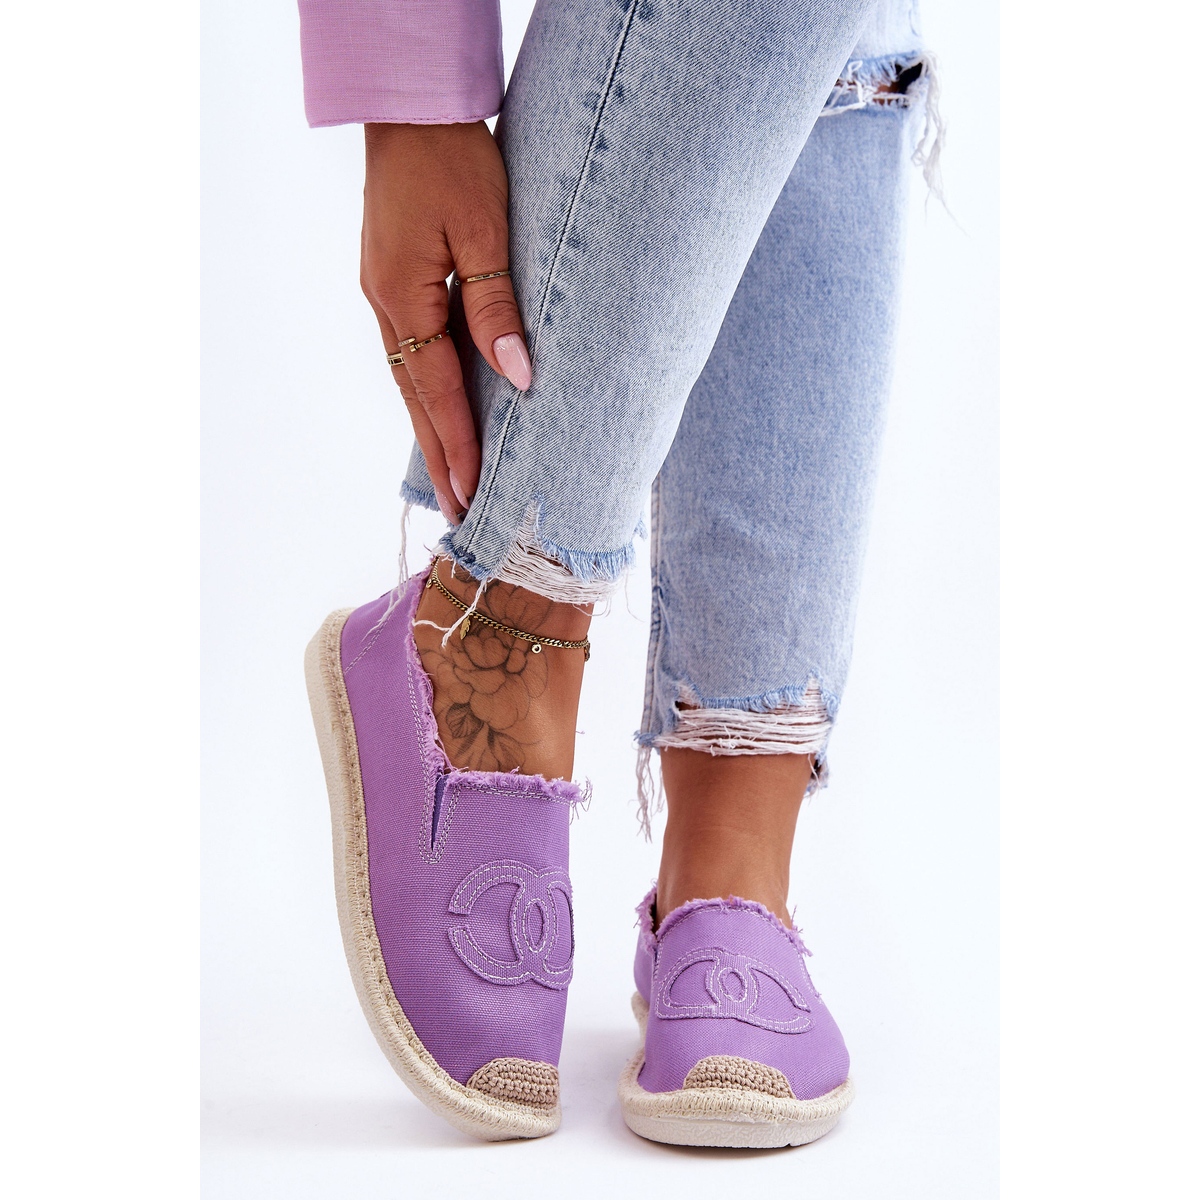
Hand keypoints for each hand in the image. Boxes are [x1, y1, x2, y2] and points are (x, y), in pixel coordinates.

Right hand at [360, 122, 531, 523]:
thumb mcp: (484, 230)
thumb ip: (496, 305)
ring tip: (453, 476)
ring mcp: (383, 295)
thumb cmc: (452, 160)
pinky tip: (442, 412)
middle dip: (440, 455)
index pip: (435, 390)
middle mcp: (385, 305)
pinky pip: (412, 353)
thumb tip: (517, 375)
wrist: (412, 108)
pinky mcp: (393, 282)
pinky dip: (428, 392)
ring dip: (432, 429)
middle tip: (460, 508)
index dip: (457, 444)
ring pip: (411, 379)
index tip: (472, 493)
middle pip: (415, 398)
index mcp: (401, 297)